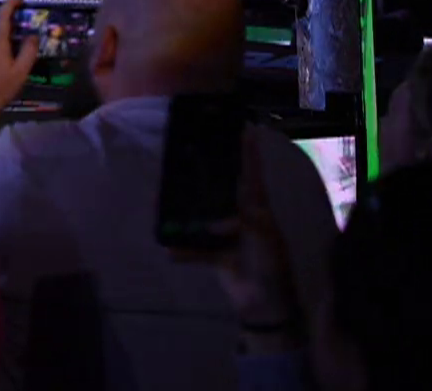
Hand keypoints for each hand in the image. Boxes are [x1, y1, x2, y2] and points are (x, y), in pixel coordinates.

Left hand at [0, 0, 38, 122]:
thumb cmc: (0, 89)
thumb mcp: (21, 71)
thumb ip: (29, 51)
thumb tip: (32, 35)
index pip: (3, 14)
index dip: (11, 3)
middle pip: (1, 29)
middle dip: (16, 30)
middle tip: (31, 38)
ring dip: (8, 44)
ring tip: (22, 58)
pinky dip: (0, 52)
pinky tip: (7, 68)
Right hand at [174, 129, 302, 335]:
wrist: (265, 302)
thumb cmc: (270, 263)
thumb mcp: (262, 235)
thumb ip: (240, 222)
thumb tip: (215, 222)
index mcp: (258, 208)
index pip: (252, 174)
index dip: (248, 153)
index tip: (243, 128)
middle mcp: (242, 217)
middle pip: (220, 192)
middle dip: (203, 180)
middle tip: (185, 160)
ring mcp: (228, 236)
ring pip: (203, 218)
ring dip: (186, 215)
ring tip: (162, 202)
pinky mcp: (217, 255)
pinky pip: (195, 249)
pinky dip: (183, 251)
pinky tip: (168, 249)